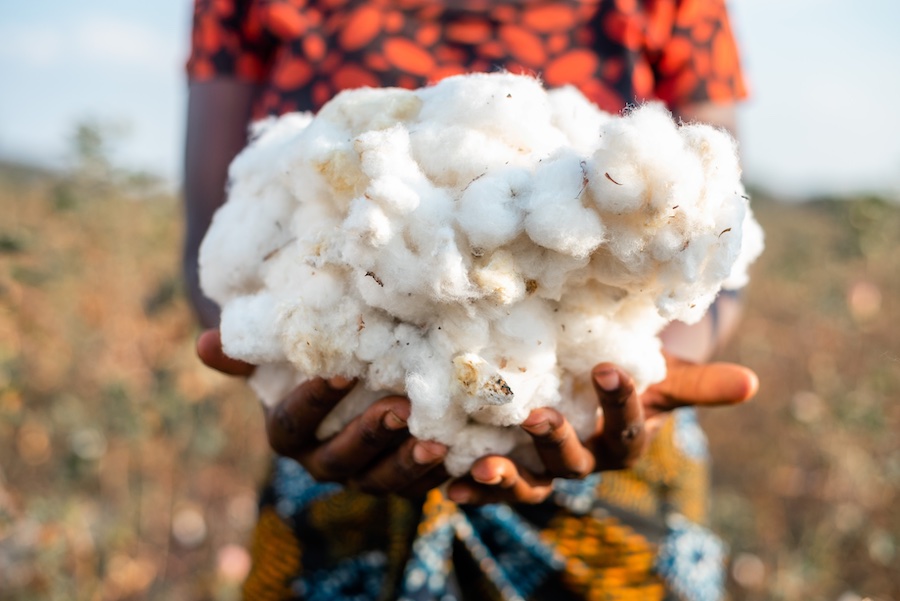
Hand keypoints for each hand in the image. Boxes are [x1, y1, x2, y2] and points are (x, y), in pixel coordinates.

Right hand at [196, 329, 449, 496]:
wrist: (348, 383)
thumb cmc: (309, 362)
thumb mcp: (282, 356)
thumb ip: (247, 355)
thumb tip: (205, 342)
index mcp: (290, 434)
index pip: (293, 425)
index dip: (314, 402)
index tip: (341, 371)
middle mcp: (324, 461)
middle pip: (342, 458)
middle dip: (370, 436)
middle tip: (400, 407)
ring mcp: (364, 475)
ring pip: (384, 481)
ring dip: (410, 464)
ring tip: (437, 440)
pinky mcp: (402, 479)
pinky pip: (421, 486)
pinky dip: (443, 476)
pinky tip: (464, 454)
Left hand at [445, 353, 757, 504]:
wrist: (587, 381)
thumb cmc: (628, 375)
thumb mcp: (660, 376)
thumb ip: (698, 385)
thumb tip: (754, 383)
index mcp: (622, 440)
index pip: (629, 429)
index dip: (624, 404)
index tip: (612, 368)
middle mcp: (584, 461)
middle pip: (575, 461)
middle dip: (558, 441)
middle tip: (539, 416)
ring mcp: (543, 468)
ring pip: (529, 483)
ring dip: (505, 478)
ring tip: (481, 466)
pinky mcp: (506, 466)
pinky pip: (489, 485)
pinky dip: (469, 488)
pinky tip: (448, 485)